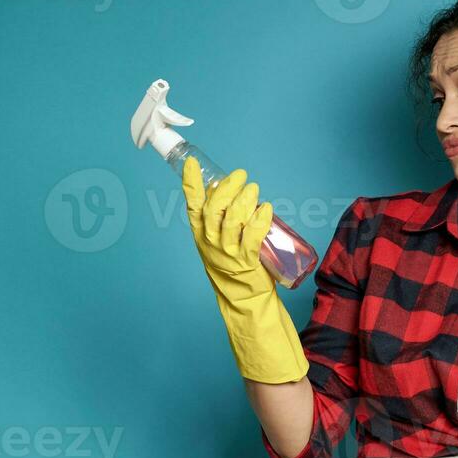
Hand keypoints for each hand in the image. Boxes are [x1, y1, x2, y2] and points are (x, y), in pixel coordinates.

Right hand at [180, 155, 272, 295]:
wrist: (240, 293)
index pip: (192, 205)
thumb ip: (215, 215)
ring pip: (234, 219)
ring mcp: (228, 251)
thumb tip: (219, 185)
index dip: (191, 183)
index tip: (192, 164)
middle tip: (241, 175)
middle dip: (228, 188)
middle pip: (215, 209)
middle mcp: (211, 240)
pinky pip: (253, 235)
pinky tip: (266, 208)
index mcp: (200, 232)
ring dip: (245, 200)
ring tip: (254, 189)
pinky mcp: (247, 259)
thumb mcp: (213, 237)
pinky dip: (260, 219)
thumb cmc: (228, 260)